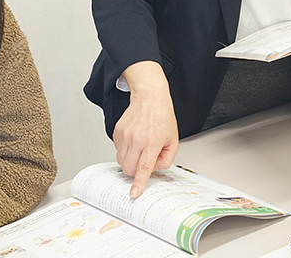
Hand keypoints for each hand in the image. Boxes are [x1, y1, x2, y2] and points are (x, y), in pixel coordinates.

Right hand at [114, 61, 179, 197]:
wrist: (150, 97)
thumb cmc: (162, 116)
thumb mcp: (173, 139)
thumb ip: (166, 159)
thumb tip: (154, 170)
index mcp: (153, 142)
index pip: (143, 167)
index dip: (138, 183)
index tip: (134, 193)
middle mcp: (137, 139)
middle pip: (129, 168)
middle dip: (135, 172)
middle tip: (144, 162)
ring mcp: (125, 135)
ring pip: (121, 161)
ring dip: (130, 161)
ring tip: (140, 149)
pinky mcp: (117, 132)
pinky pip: (117, 150)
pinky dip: (125, 151)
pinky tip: (134, 141)